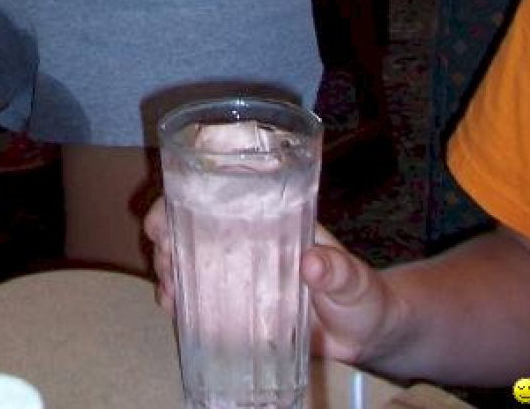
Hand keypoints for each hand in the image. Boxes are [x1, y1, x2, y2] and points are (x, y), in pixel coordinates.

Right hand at [143, 201, 401, 366]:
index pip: (215, 193)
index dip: (179, 199)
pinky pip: (197, 298)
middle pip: (188, 225)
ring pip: (186, 259)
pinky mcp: (237, 308)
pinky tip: (173, 308)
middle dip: (165, 239)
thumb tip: (312, 262)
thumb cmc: (362, 296)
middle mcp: (245, 240)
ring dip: (167, 269)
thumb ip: (339, 270)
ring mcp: (238, 274)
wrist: (367, 336)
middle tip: (164, 262)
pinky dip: (178, 299)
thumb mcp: (354, 280)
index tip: (162, 220)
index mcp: (268, 218)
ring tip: (169, 290)